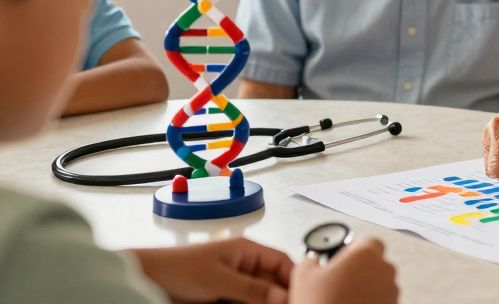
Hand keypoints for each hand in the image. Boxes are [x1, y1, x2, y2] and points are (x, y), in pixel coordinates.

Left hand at [133, 237, 292, 303]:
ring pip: (260, 295)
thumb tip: (281, 296)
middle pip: (272, 282)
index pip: (282, 262)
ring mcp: (233, 283)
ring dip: (265, 302)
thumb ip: (251, 288)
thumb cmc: (175, 267)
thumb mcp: (218, 279)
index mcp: (246, 250)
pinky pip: (245, 302)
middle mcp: (242, 265)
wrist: (146, 279)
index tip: (302, 294)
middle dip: (280, 295)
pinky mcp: (222, 297)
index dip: (294, 278)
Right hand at [290, 236, 396, 303]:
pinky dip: (370, 301)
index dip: (353, 250)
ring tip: (343, 299)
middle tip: (339, 282)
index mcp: (366, 254)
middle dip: (359, 270)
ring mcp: (391, 291)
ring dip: (365, 287)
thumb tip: (313, 260)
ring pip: (379, 282)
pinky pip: (382, 299)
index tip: (341, 260)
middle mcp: (384, 270)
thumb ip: (310, 260)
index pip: (368, 242)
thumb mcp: (303, 276)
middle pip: (374, 262)